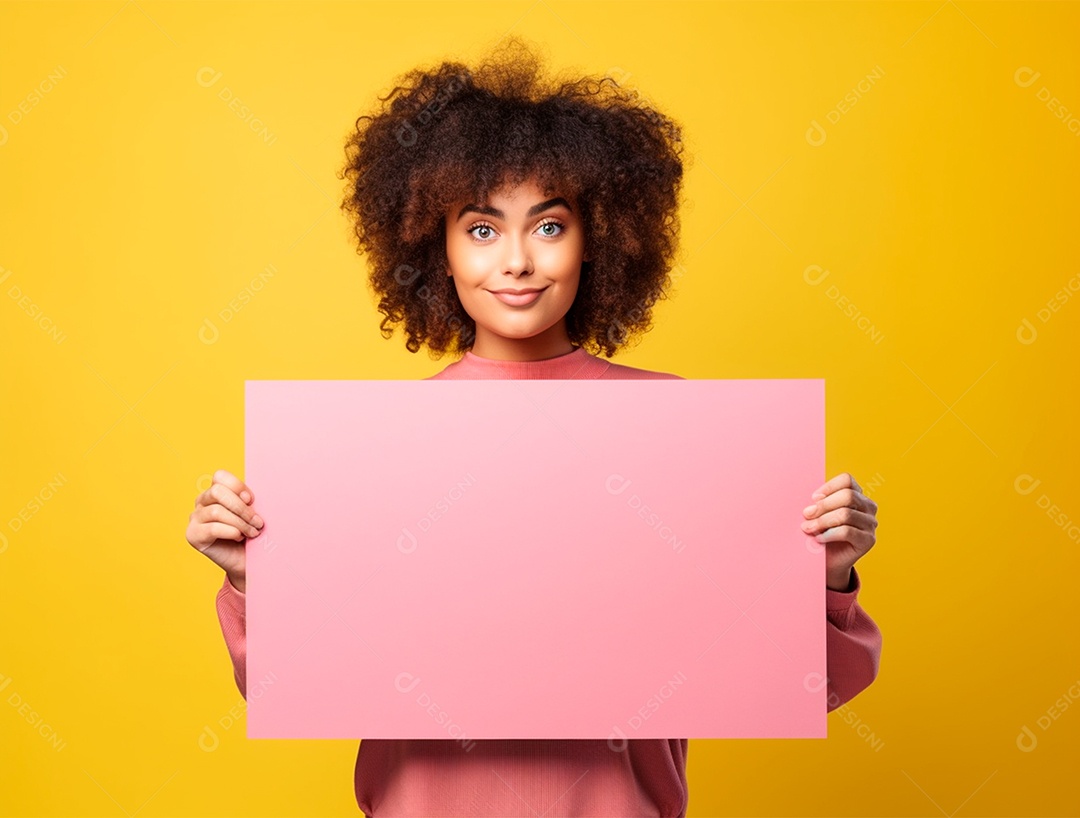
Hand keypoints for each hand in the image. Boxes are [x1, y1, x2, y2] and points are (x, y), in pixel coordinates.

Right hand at [185, 469, 262, 592]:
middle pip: (217, 492)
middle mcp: (202, 502)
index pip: (220, 476)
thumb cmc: (251, 533)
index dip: (237, 486)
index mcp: (216, 491)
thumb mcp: (252, 512)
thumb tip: (247, 497)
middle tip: (258, 521)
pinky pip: (212, 528)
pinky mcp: (193, 535)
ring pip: (216, 511)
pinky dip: (231, 532)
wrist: (247, 560)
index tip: (252, 500)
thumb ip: (247, 501)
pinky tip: (239, 537)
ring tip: (253, 532)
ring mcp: (195, 518)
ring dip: (240, 522)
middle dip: (241, 507)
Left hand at [800, 472, 877, 590]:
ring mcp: (870, 524)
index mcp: (858, 495)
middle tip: (806, 514)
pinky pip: (847, 532)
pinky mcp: (868, 540)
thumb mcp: (819, 514)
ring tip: (808, 528)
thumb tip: (811, 502)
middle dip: (823, 505)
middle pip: (848, 496)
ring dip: (822, 521)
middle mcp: (868, 507)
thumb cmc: (822, 532)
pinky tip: (819, 538)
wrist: (829, 560)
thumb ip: (818, 503)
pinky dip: (829, 534)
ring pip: (846, 514)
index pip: (847, 480)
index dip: (828, 487)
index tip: (813, 498)